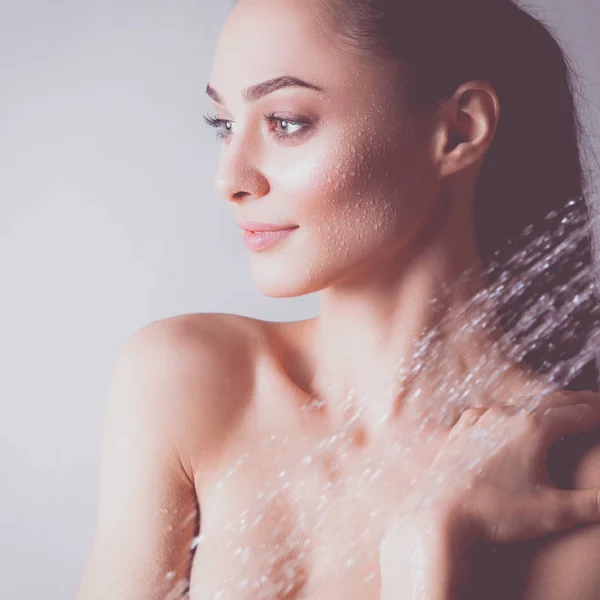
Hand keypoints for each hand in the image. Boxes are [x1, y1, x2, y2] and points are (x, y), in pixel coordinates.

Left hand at [378, 391, 599, 599]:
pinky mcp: (461, 429)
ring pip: (519, 406)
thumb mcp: (556, 513)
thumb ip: (594, 504)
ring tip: (559, 411)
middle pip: (550, 402)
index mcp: (533, 427)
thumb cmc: (498, 514)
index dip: (598, 412)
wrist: (441, 515)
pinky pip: (490, 413)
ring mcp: (479, 419)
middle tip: (596, 402)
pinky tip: (508, 417)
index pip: (576, 413)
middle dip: (576, 403)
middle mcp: (505, 415)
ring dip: (542, 407)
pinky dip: (509, 413)